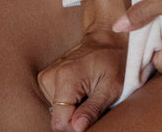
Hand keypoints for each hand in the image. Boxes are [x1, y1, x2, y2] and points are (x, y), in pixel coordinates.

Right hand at [37, 0, 129, 131]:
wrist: (108, 39)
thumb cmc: (114, 61)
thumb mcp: (111, 88)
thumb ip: (93, 109)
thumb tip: (77, 128)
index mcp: (65, 78)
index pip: (60, 122)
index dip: (76, 126)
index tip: (91, 115)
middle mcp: (51, 76)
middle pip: (58, 117)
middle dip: (75, 115)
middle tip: (93, 98)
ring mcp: (47, 76)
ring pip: (56, 110)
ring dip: (73, 107)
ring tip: (89, 91)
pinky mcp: (47, 77)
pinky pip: (56, 101)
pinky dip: (69, 100)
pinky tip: (81, 88)